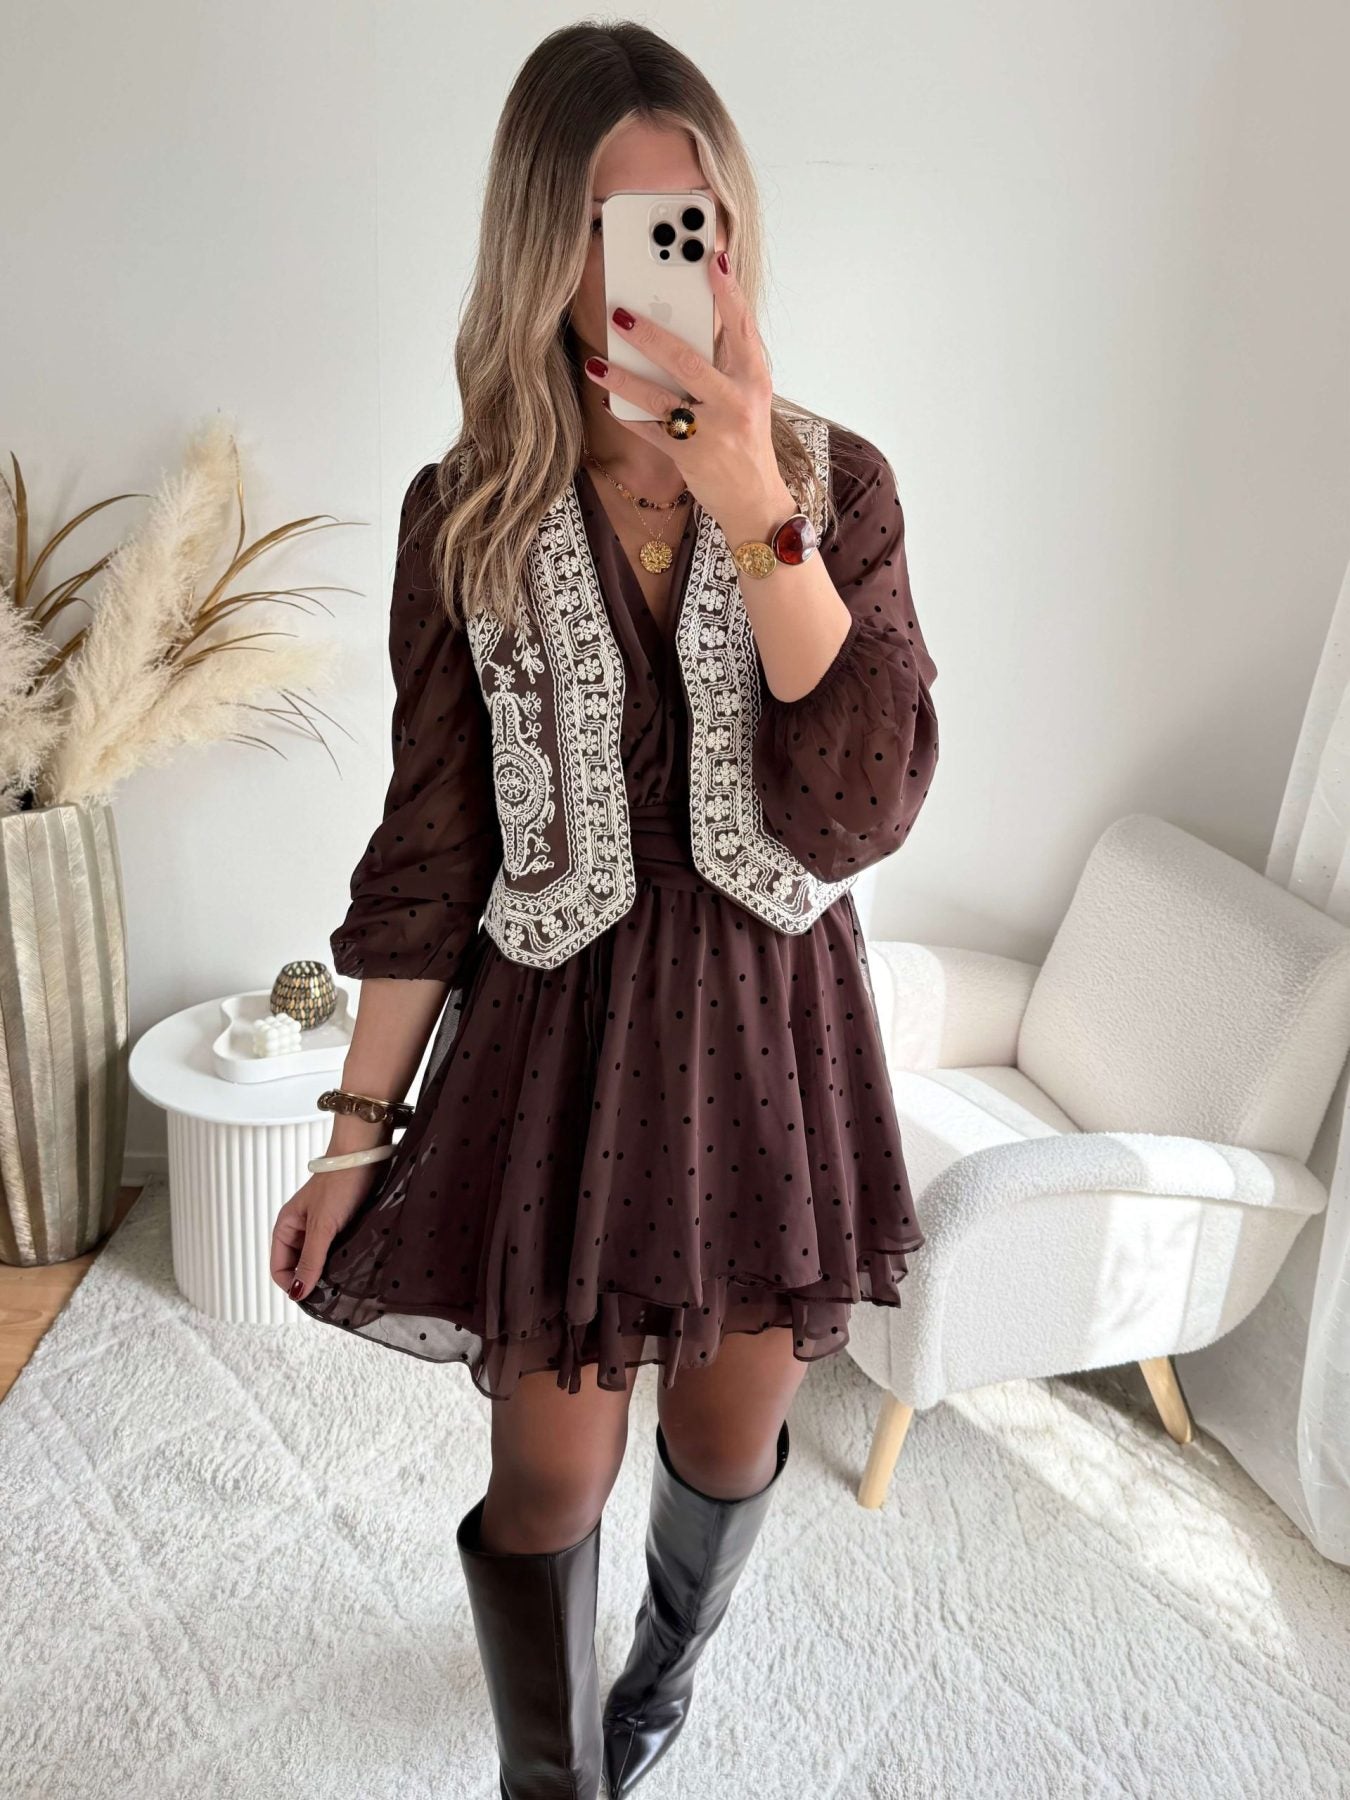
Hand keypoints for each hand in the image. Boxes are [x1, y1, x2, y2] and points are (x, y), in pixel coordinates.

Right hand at [270, 1164, 382, 1301]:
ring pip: (318, 1259)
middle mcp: (300, 1228)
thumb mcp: (322, 1226)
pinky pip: (334, 1249)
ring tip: (343, 1277)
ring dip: (327, 1270)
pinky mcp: (340, 1224)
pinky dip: (340, 1259)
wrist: (365, 1155)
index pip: (279, 1268)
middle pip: (298, 1266)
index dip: (291, 1284)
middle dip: (310, 1279)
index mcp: (286, 1226)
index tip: (312, 1298)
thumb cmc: (339, 1182)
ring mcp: (320, 1226)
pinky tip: (352, 1263)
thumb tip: (297, 1292)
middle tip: (331, 1291)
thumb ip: (310, 1260)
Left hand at [583, 252, 789, 530]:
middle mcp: (735, 402)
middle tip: (620, 314)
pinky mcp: (690, 457)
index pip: (741, 326)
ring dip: (624, 380)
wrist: (754, 500)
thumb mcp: (746, 393)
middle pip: (688, 361)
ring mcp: (713, 432)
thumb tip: (686, 316)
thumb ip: (725, 358)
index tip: (712, 257)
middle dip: (651, 336)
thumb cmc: (744, 437)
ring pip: (660, 399)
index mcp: (753, 378)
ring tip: (597, 362)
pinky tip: (606, 401)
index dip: (727, 291)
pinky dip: (625, 416)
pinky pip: (650, 431)